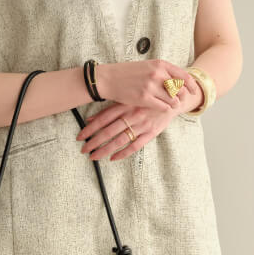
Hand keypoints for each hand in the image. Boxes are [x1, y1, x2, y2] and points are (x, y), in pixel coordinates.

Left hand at [75, 81, 202, 161]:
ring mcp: (141, 124)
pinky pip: (135, 146)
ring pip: (119, 140)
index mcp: (125, 105)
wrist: (174, 96)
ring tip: (93, 156)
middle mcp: (132, 115)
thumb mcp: (128, 98)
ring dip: (105, 149)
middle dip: (94, 141)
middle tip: (83, 150)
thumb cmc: (147, 97)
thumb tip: (90, 119)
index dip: (90, 128)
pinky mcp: (151, 132)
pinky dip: (123, 153)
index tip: (79, 137)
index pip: (103, 118)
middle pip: (108, 131)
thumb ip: (110, 108)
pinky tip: (113, 158)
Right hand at [95, 59, 200, 113]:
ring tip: (171, 105)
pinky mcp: (144, 98)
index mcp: (160, 64)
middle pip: (180, 89)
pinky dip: (165, 109)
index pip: (184, 76)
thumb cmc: (128, 73)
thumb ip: (163, 71)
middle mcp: (157, 74)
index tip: (194, 91)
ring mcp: (151, 86)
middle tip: (180, 100)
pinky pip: (163, 107)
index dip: (192, 86)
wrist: (109, 79)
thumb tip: (180, 81)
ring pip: (173, 100)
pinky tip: (162, 108)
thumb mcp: (148, 66)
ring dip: (174, 104)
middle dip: (182, 96)